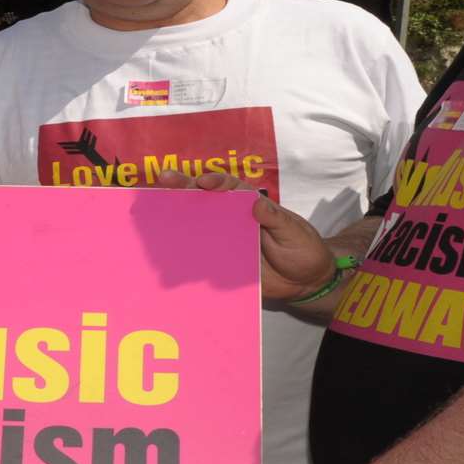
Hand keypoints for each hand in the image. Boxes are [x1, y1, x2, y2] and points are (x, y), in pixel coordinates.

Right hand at [153, 172, 334, 300]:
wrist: (308, 283)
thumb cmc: (304, 249)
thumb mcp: (294, 232)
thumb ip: (276, 219)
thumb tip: (256, 203)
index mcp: (250, 205)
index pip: (231, 187)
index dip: (216, 182)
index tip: (205, 182)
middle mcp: (233, 219)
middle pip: (205, 200)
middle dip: (184, 188)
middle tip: (165, 180)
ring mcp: (226, 240)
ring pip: (197, 225)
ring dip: (177, 218)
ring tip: (155, 211)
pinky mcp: (223, 263)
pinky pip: (201, 257)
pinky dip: (184, 254)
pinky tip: (166, 252)